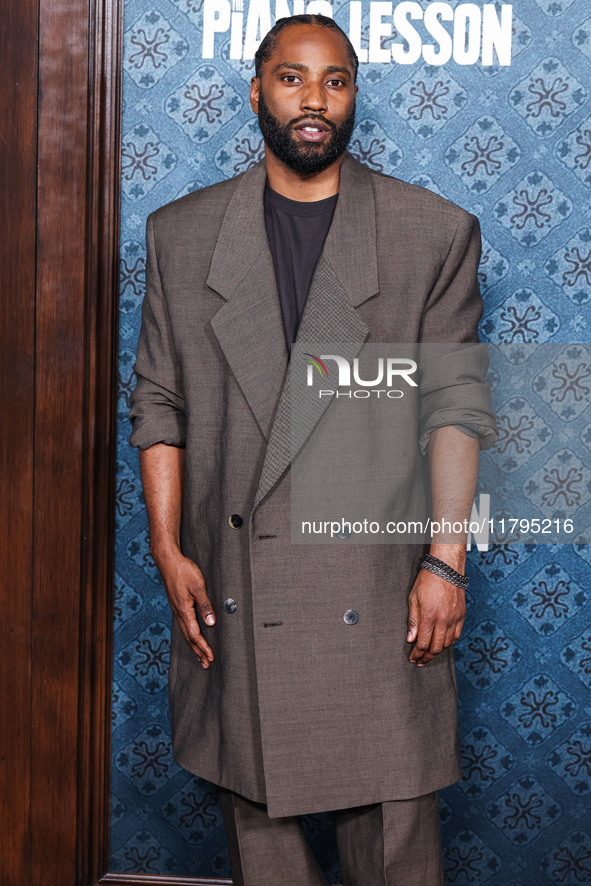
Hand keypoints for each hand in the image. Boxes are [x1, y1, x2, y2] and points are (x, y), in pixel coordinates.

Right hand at [154, 548, 215, 668]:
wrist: (167, 561)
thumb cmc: (183, 571)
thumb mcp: (198, 585)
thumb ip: (205, 604)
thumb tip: (211, 623)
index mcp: (184, 610)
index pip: (195, 634)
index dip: (203, 647)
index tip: (211, 657)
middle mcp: (179, 612)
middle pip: (189, 638)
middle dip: (198, 651)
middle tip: (206, 663)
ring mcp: (176, 609)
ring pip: (185, 632)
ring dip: (193, 645)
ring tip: (200, 655)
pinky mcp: (177, 604)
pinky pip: (183, 625)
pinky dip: (189, 635)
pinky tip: (191, 635)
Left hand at [406, 568, 465, 665]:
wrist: (446, 569)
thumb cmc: (427, 581)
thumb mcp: (413, 599)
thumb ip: (413, 620)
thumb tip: (410, 639)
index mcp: (429, 616)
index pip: (422, 643)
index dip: (417, 654)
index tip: (413, 658)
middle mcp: (443, 620)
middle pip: (436, 648)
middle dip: (426, 657)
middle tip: (420, 661)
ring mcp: (454, 619)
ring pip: (447, 644)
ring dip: (438, 651)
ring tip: (430, 654)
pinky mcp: (462, 616)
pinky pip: (457, 635)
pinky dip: (449, 643)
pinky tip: (443, 644)